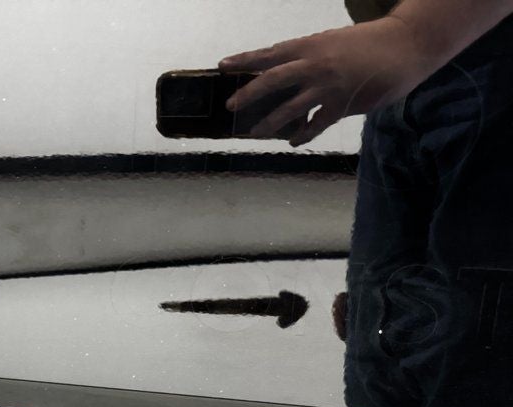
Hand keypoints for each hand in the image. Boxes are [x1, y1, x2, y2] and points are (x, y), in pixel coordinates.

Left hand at [219, 18, 442, 145]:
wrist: (406, 44)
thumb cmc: (369, 43)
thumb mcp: (332, 42)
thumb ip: (310, 59)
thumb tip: (290, 77)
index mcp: (311, 46)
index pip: (270, 53)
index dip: (245, 59)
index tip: (222, 65)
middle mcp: (315, 64)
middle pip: (273, 80)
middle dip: (249, 93)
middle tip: (231, 106)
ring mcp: (328, 86)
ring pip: (291, 108)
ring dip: (271, 123)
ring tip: (255, 133)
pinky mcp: (343, 104)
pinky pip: (316, 124)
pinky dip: (303, 134)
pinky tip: (293, 141)